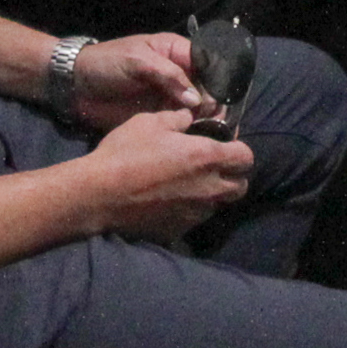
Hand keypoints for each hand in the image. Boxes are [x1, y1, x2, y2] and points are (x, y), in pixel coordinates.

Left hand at [69, 32, 213, 130]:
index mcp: (176, 51)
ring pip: (197, 108)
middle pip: (208, 88)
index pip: (208, 63)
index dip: (217, 79)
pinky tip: (196, 139)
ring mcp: (170, 96)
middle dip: (214, 103)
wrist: (75, 86)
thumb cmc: (106, 64)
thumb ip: (169, 76)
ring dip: (205, 119)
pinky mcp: (160, 116)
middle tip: (216, 120)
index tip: (222, 99)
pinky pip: (181, 123)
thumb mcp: (138, 62)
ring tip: (211, 132)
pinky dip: (189, 131)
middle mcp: (178, 74)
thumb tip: (197, 100)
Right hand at [71, 107, 254, 240]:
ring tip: (189, 186)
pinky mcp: (180, 230)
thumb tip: (189, 117)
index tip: (223, 147)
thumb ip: (177, 119)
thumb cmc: (126, 152)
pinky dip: (190, 210)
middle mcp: (209, 188)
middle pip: (240, 187)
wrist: (100, 194)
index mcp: (207, 157)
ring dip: (211, 195)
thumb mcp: (150, 123)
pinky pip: (195, 219)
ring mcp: (196, 212)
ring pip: (218, 204)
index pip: (246, 157)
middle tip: (211, 168)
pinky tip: (170, 202)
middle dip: (232, 177)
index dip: (238, 151)